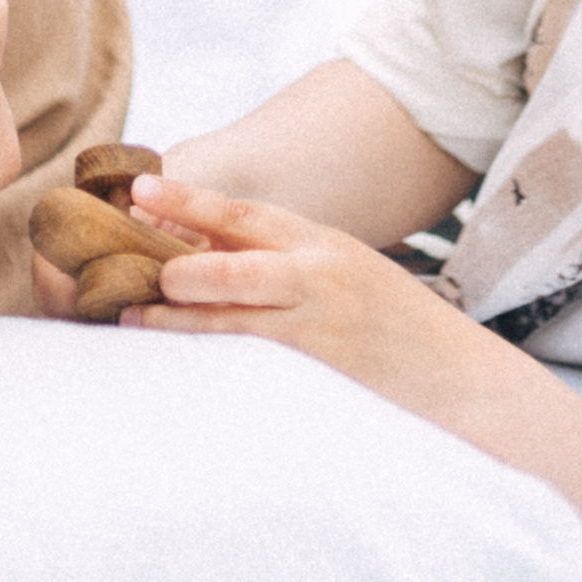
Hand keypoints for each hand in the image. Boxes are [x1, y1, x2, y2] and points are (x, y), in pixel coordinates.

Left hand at [121, 168, 581, 581]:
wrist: (472, 394)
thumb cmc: (403, 338)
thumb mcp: (354, 279)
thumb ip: (292, 266)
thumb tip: (212, 256)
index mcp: (327, 247)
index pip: (246, 216)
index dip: (189, 200)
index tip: (138, 187)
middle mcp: (322, 282)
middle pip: (224, 266)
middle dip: (166, 265)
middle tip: (109, 263)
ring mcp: (322, 336)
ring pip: (227, 324)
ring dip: (172, 323)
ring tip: (128, 320)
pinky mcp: (321, 386)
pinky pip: (251, 375)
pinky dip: (210, 371)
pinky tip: (176, 376)